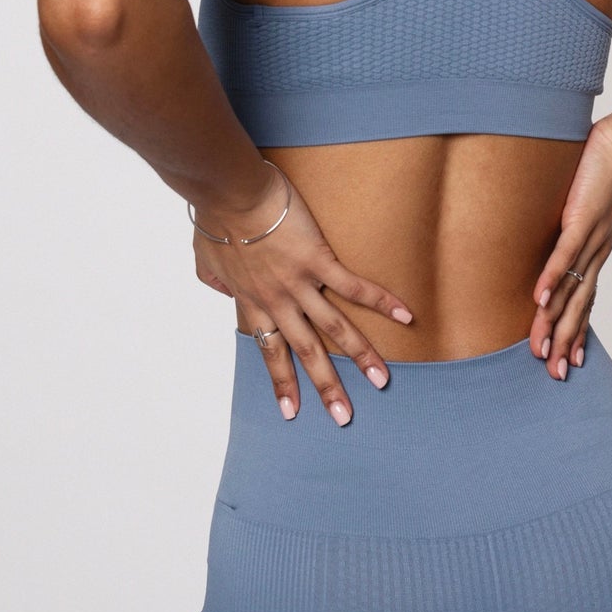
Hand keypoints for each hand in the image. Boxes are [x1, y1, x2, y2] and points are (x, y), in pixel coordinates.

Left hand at [192, 161, 414, 426]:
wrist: (229, 194)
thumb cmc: (217, 218)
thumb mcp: (205, 257)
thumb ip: (213, 280)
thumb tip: (217, 290)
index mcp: (253, 303)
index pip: (270, 352)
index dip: (281, 383)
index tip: (291, 413)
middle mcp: (278, 302)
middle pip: (306, 352)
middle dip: (326, 387)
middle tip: (343, 417)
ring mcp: (299, 283)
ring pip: (335, 328)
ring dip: (360, 356)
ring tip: (381, 380)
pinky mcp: (318, 260)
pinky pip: (354, 286)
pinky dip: (381, 302)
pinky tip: (406, 316)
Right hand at [529, 116, 611, 378]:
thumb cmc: (601, 173)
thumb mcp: (582, 208)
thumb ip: (566, 226)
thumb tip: (550, 232)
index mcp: (595, 254)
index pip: (584, 303)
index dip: (576, 334)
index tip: (568, 363)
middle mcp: (595, 255)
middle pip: (579, 309)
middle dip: (565, 343)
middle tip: (554, 374)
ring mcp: (589, 240)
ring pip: (570, 291)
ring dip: (554, 322)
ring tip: (541, 349)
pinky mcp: (580, 221)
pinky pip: (564, 256)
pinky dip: (551, 279)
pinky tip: (539, 300)